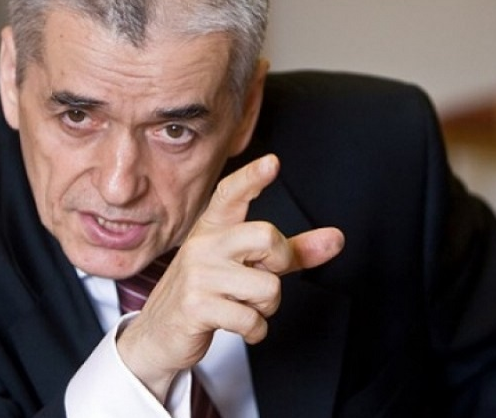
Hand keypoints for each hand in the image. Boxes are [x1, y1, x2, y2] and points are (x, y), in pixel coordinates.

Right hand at [116, 154, 343, 400]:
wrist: (159, 333)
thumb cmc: (208, 292)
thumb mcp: (246, 266)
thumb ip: (290, 251)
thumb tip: (336, 238)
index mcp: (214, 229)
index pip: (230, 194)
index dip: (252, 178)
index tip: (272, 163)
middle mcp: (204, 245)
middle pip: (265, 236)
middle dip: (280, 262)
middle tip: (263, 275)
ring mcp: (198, 275)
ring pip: (267, 287)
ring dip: (266, 307)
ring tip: (244, 306)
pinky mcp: (196, 306)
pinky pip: (251, 319)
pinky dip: (255, 330)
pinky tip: (238, 326)